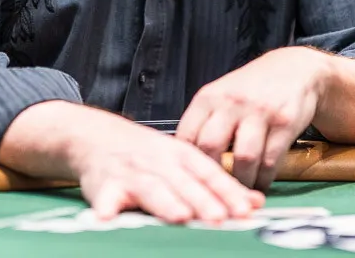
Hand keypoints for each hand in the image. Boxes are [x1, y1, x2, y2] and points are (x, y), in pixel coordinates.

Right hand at [67, 109, 263, 223]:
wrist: (98, 136)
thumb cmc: (148, 156)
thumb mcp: (184, 162)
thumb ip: (218, 184)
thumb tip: (256, 203)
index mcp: (181, 156)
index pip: (209, 174)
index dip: (227, 191)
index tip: (245, 209)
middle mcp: (159, 162)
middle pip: (183, 182)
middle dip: (201, 200)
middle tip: (219, 217)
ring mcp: (131, 173)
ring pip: (150, 187)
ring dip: (164, 201)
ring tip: (179, 215)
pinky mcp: (105, 185)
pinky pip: (105, 198)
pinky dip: (107, 207)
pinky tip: (109, 217)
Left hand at [176, 46, 330, 190]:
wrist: (293, 69)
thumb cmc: (251, 89)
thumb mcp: (221, 95)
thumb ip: (204, 122)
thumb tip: (185, 161)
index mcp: (209, 97)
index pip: (186, 135)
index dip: (186, 163)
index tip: (192, 179)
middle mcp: (231, 102)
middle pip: (210, 146)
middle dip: (212, 175)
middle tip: (216, 191)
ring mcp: (259, 111)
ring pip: (243, 159)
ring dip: (241, 182)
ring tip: (240, 192)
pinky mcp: (284, 122)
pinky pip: (270, 161)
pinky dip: (263, 180)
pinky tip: (260, 183)